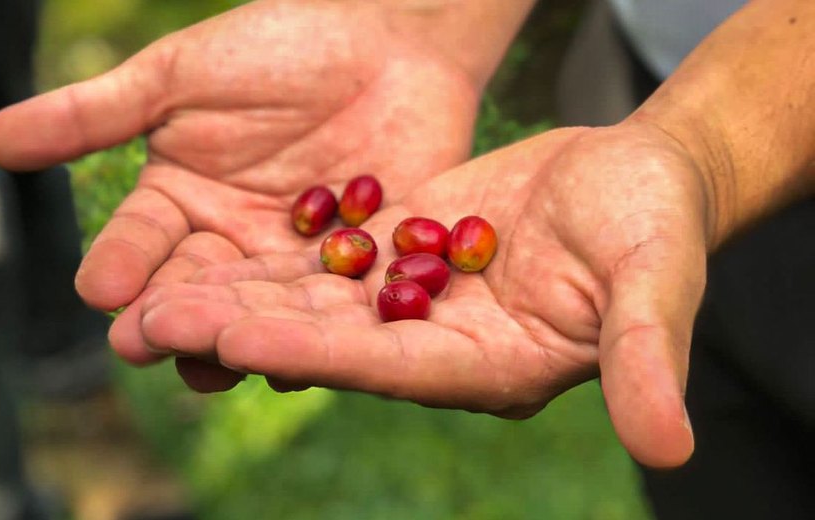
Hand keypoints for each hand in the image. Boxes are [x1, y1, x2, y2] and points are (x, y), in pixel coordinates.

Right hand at [0, 0, 477, 368]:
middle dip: (173, 315)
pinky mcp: (357, 273)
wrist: (390, 44)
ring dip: (239, 338)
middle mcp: (232, 242)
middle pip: (198, 290)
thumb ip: (96, 114)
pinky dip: (317, 334)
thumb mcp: (180, 77)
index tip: (99, 290)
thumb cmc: (281, 46)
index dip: (120, 263)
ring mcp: (294, 263)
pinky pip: (332, 310)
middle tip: (145, 344)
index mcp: (182, 202)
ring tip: (216, 366)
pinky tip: (300, 362)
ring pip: (261, 311)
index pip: (142, 242)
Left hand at [139, 122, 711, 467]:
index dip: (316, 356)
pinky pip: (332, 258)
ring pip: (317, 302)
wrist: (639, 174)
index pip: (391, 368)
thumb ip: (645, 359)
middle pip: (333, 343)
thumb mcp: (656, 286)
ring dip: (241, 296)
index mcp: (493, 366)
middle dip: (246, 331)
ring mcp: (422, 299)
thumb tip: (672, 448)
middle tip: (153, 324)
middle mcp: (443, 344)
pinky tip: (210, 245)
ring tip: (155, 291)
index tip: (237, 343)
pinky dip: (274, 254)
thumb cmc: (657, 226)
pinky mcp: (410, 255)